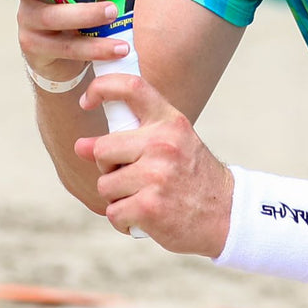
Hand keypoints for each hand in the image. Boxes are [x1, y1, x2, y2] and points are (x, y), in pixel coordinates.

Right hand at [0, 0, 185, 81]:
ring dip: (88, 21)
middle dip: (69, 0)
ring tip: (118, 22)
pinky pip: (68, 49)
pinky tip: (121, 48)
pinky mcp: (41, 52)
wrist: (72, 53)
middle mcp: (29, 1)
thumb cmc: (88, 5)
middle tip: (109, 5)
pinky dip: (96, 47)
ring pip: (55, 23)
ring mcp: (31, 28)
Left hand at [75, 72, 232, 254]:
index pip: (132, 87)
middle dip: (108, 167)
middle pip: (102, 149)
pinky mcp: (149, 206)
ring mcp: (156, 175)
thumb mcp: (176, 142)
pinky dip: (124, 220)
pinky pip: (114, 212)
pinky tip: (146, 217)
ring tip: (146, 198)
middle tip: (133, 177)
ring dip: (118, 198)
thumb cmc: (194, 177)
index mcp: (171, 122)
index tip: (87, 100)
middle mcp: (163, 144)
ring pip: (105, 185)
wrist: (228, 214)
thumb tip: (80, 146)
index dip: (102, 87)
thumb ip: (135, 137)